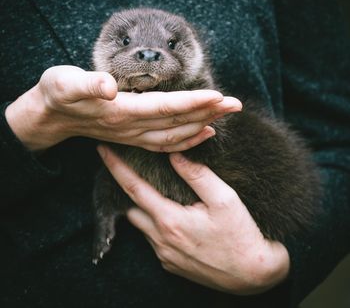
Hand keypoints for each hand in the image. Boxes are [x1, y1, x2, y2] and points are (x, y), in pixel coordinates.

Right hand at [5, 65, 241, 150]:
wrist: (51, 117)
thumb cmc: (58, 95)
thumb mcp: (63, 82)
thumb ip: (86, 84)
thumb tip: (108, 86)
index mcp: (121, 112)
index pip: (165, 108)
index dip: (192, 103)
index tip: (219, 96)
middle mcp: (131, 127)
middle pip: (177, 123)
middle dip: (208, 113)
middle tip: (236, 105)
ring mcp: (134, 135)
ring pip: (176, 136)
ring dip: (203, 125)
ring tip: (225, 116)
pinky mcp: (134, 136)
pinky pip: (166, 143)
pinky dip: (188, 140)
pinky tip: (203, 132)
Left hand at [98, 145, 289, 294]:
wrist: (253, 275)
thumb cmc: (241, 234)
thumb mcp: (224, 198)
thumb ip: (197, 175)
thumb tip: (174, 156)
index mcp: (170, 220)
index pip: (133, 188)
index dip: (116, 167)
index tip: (103, 150)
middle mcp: (161, 239)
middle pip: (131, 208)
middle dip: (124, 189)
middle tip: (127, 171)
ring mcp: (164, 255)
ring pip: (141, 225)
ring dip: (141, 208)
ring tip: (149, 191)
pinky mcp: (171, 265)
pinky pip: (153, 240)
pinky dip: (153, 224)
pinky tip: (167, 217)